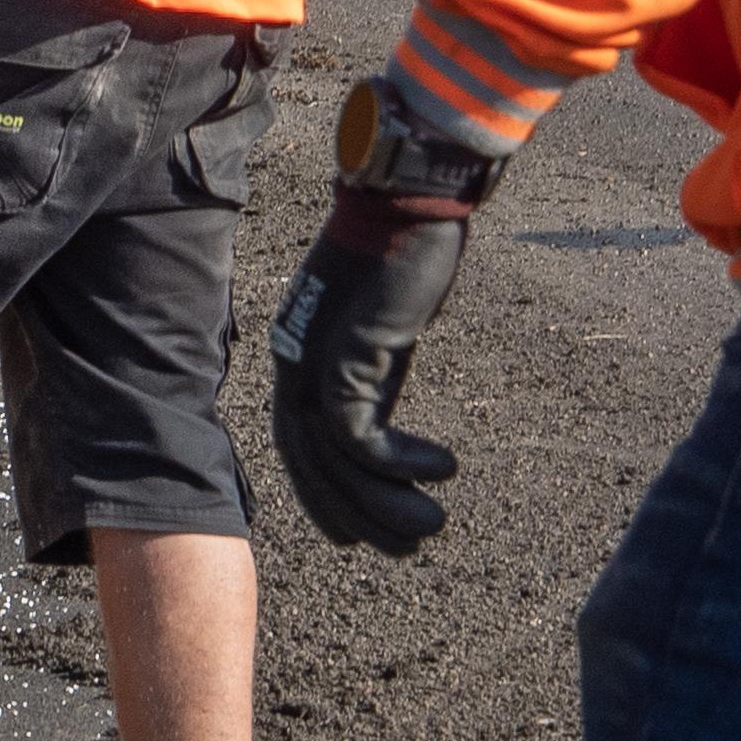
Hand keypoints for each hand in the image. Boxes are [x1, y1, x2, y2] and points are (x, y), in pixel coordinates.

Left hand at [268, 189, 472, 552]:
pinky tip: (444, 469)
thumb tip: (383, 409)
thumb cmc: (408, 247)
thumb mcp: (384, 322)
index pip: (299, 441)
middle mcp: (296, 357)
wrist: (412, 194)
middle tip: (405, 546)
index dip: (325, 493)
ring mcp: (315, 356)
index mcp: (302, 350)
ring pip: (335, 460)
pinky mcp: (347, 354)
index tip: (359, 532)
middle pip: (308, 460)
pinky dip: (398, 464)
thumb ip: (375, 364)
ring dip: (384, 503)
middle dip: (353, 512)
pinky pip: (360, 435)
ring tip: (433, 527)